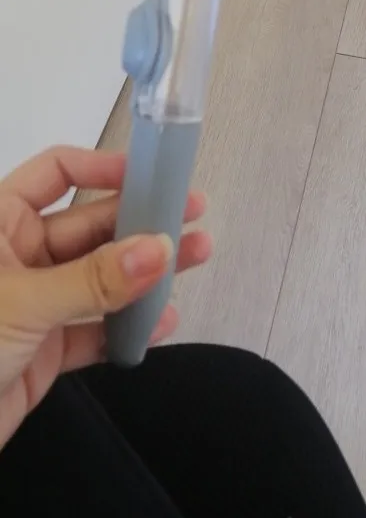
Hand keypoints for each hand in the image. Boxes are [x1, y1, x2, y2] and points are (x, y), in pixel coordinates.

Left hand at [0, 147, 210, 448]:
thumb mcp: (22, 302)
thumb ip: (93, 279)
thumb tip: (158, 248)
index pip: (56, 173)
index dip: (102, 168)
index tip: (150, 175)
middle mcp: (18, 255)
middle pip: (89, 225)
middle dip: (139, 222)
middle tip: (189, 217)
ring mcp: (34, 302)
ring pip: (98, 278)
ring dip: (144, 272)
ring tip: (195, 256)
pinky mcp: (42, 350)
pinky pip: (93, 330)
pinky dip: (126, 328)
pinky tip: (160, 323)